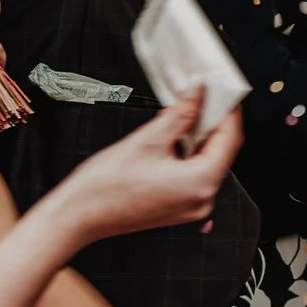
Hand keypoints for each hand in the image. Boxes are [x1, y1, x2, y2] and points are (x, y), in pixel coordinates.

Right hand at [44, 92, 242, 248]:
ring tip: (187, 110)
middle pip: (220, 151)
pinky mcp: (178, 206)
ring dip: (199, 136)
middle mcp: (203, 199)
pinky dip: (188, 153)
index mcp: (201, 183)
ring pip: (206, 161)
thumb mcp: (147, 140)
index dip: (227, 111)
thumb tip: (198, 93)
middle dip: (212, 121)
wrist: (77, 217)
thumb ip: (180, 114)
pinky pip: (193, 174)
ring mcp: (191, 205)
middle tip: (204, 94)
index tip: (222, 89)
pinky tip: (176, 134)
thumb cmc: (103, 187)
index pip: (229, 139)